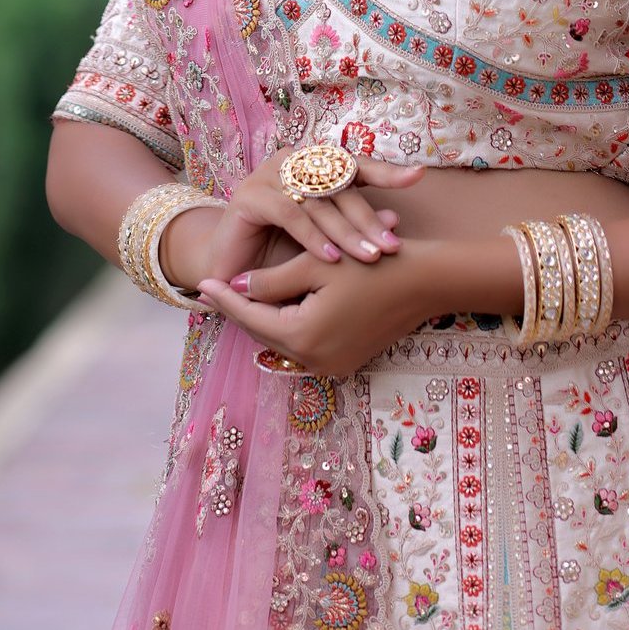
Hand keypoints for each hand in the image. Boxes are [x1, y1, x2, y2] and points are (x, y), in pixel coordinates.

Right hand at [163, 150, 424, 293]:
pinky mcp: (250, 195)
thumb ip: (352, 229)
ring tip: (368, 256)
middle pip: (339, 185)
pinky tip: (331, 258)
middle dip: (368, 217)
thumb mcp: (324, 243)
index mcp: (311, 166)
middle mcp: (291, 162)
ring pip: (318, 200)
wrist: (231, 274)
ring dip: (346, 230)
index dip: (384, 171)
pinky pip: (291, 213)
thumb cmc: (280, 256)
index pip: (353, 165)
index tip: (417, 176)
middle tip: (391, 246)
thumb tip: (395, 220)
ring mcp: (269, 174)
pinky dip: (313, 236)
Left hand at [197, 237, 454, 378]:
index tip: (201, 284)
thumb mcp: (316, 265)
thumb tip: (237, 287)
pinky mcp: (347, 361)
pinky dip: (289, 323)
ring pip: (284, 339)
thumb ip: (272, 281)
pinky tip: (275, 302)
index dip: (225, 300)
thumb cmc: (373, 263)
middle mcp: (316, 362)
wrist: (427, 281)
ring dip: (264, 316)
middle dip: (240, 310)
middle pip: (265, 333)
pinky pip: (306, 343)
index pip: (251, 319)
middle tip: (214, 289)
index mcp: (304, 338)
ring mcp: (334, 366)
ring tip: (238, 293)